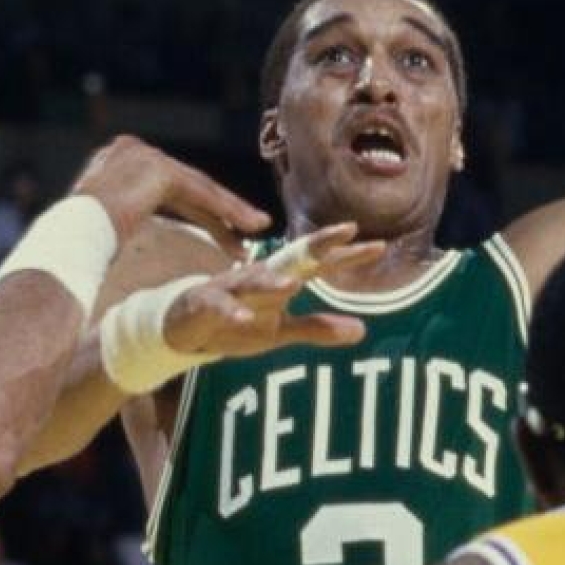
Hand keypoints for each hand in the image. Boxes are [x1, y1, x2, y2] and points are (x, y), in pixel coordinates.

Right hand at [71, 135, 270, 245]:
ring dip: (231, 211)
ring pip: (198, 188)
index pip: (166, 185)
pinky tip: (250, 225)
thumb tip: (119, 227)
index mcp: (114, 161)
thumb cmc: (77, 243)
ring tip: (258, 228)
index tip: (218, 229)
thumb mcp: (101, 223)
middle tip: (247, 233)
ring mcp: (144, 156)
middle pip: (186, 186)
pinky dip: (227, 210)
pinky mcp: (159, 169)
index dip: (195, 208)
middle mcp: (129, 150)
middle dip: (218, 211)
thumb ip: (119, 216)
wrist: (71, 236)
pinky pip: (202, 193)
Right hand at [163, 224, 381, 358]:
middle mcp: (259, 276)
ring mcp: (231, 288)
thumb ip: (317, 328)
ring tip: (294, 285)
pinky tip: (241, 318)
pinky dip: (229, 311)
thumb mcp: (280, 332)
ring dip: (273, 282)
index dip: (346, 255)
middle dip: (317, 244)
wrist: (185, 328)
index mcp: (280, 279)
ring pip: (254, 281)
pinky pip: (218, 306)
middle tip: (346, 231)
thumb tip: (362, 330)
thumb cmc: (237, 323)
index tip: (378, 246)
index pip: (318, 263)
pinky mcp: (204, 304)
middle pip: (292, 257)